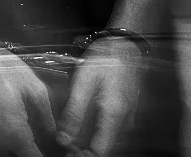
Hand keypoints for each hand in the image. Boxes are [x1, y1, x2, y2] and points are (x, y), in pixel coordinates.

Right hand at [0, 52, 57, 156]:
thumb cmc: (4, 70)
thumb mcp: (34, 89)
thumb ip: (47, 118)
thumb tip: (57, 138)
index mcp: (15, 134)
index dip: (46, 155)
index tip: (55, 150)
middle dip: (32, 152)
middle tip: (42, 142)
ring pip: (6, 156)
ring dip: (18, 150)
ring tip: (28, 135)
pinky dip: (5, 146)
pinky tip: (13, 132)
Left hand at [57, 39, 142, 155]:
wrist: (125, 45)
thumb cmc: (104, 58)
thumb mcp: (84, 81)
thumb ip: (74, 112)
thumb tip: (62, 140)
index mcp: (114, 114)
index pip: (99, 151)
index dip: (82, 155)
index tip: (66, 152)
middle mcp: (124, 122)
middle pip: (102, 147)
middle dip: (82, 149)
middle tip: (64, 140)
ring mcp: (127, 119)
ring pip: (106, 141)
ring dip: (88, 141)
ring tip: (70, 132)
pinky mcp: (126, 114)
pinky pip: (111, 131)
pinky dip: (96, 132)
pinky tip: (82, 123)